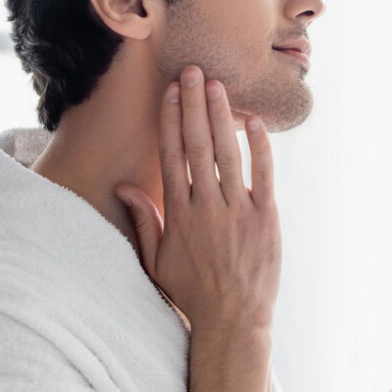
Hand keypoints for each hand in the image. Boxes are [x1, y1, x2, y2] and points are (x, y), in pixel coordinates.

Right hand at [113, 64, 281, 331]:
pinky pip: (263, 175)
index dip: (169, 120)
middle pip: (196, 145)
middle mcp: (206, 206)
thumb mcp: (156, 261)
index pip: (171, 156)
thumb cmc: (192, 292)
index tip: (169, 92)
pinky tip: (254, 121)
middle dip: (192, 105)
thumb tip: (125, 186)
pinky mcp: (266, 218)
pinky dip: (260, 147)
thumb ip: (144, 220)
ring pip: (227, 154)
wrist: (233, 320)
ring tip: (217, 86)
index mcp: (178, 214)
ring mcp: (237, 210)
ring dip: (221, 117)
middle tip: (192, 71)